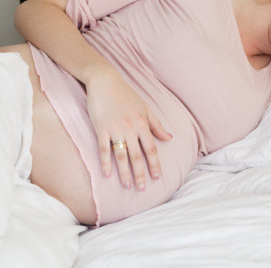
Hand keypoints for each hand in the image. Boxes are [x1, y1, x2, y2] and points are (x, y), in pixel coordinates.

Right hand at [85, 68, 171, 190]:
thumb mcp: (145, 107)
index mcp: (143, 123)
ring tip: (128, 186)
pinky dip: (105, 163)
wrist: (104, 80)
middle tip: (142, 188)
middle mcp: (130, 128)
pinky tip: (107, 174)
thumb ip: (156, 124)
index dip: (154, 164)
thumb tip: (169, 138)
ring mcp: (115, 129)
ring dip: (125, 172)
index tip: (157, 177)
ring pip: (122, 155)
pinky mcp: (101, 128)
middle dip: (141, 173)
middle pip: (137, 156)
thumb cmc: (125, 94)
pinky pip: (103, 149)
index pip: (151, 148)